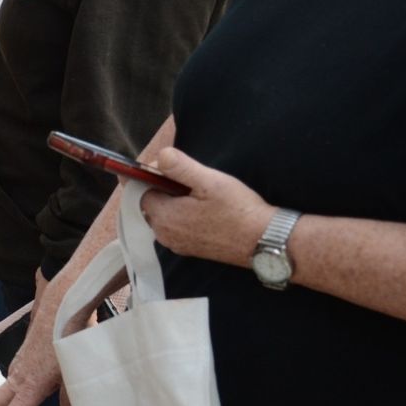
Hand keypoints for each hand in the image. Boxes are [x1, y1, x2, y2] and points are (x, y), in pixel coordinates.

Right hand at [0, 270, 78, 405]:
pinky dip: (4, 397)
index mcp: (30, 385)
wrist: (61, 302)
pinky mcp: (23, 357)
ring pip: (0, 393)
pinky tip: (12, 399)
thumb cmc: (69, 334)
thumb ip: (72, 400)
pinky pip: (9, 382)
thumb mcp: (77, 370)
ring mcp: (18, 365)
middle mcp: (18, 377)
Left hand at [137, 148, 275, 266]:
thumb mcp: (210, 181)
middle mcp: (164, 234)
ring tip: (200, 196)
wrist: (262, 240)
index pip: (142, 193)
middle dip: (165, 192)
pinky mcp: (189, 250)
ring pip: (164, 218)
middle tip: (191, 182)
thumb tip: (160, 156)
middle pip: (152, 206)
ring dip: (175, 205)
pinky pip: (176, 229)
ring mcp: (176, 245)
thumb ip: (181, 168)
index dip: (154, 179)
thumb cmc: (238, 210)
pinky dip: (183, 218)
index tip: (170, 170)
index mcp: (164, 217)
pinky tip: (205, 211)